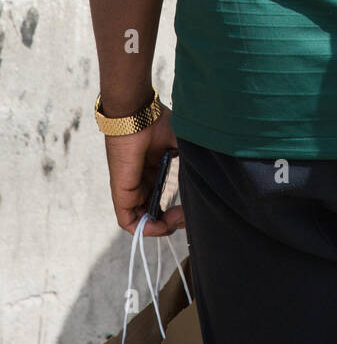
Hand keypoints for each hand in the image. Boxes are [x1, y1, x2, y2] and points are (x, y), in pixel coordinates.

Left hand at [104, 105, 184, 236]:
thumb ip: (189, 163)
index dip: (177, 210)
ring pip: (142, 221)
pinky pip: (128, 221)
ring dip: (160, 228)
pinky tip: (161, 224)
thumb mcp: (180, 146)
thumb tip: (207, 178)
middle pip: (154, 213)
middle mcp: (142, 182)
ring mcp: (130, 189)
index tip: (191, 208)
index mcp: (154, 170)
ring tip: (176, 220)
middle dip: (171, 222)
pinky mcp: (122, 193)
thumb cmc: (157, 124)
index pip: (163, 200)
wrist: (137, 115)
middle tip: (185, 216)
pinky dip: (144, 229)